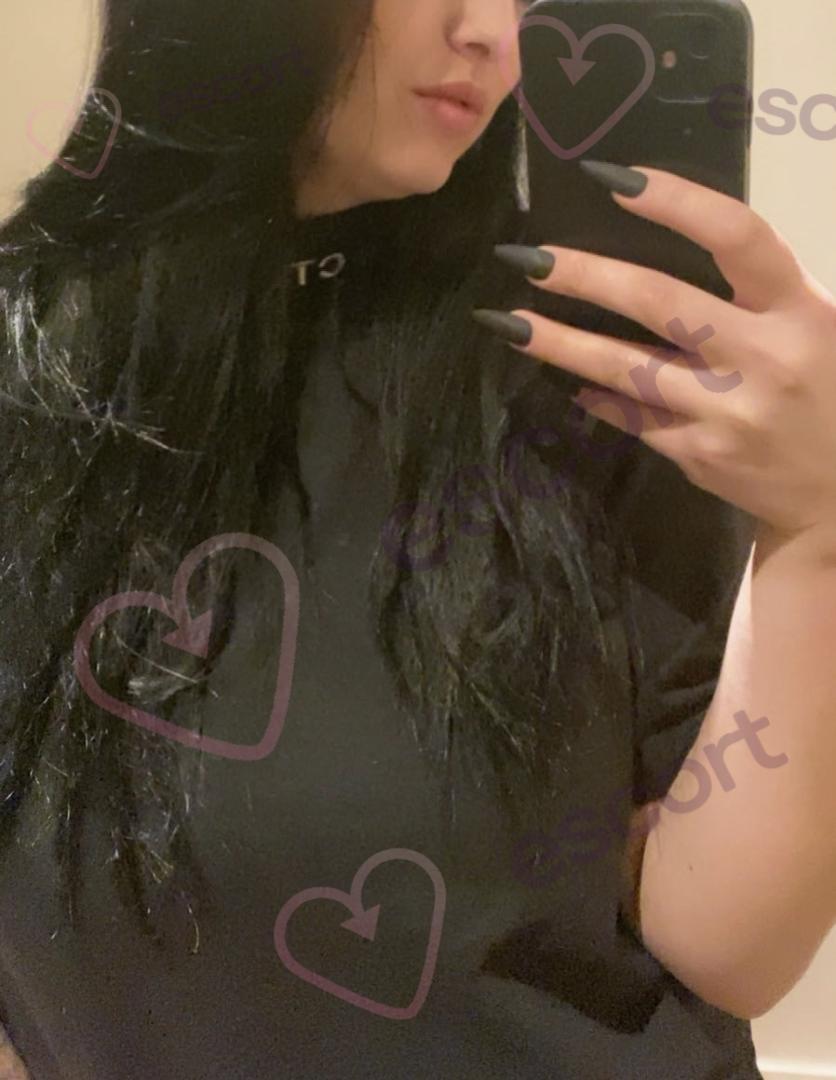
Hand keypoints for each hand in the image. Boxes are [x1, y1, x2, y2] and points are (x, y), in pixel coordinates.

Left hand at [482, 165, 835, 544]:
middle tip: (527, 259)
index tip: (612, 180)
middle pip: (659, 302)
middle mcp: (763, 357)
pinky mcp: (699, 456)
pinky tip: (569, 382)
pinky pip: (634, 416)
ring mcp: (727, 412)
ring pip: (627, 368)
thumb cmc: (832, 389)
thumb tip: (664, 252)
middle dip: (585, 277)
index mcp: (802, 309)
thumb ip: (757, 293)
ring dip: (561, 343)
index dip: (675, 202)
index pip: (736, 236)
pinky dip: (599, 396)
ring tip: (510, 324)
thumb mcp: (817, 326)